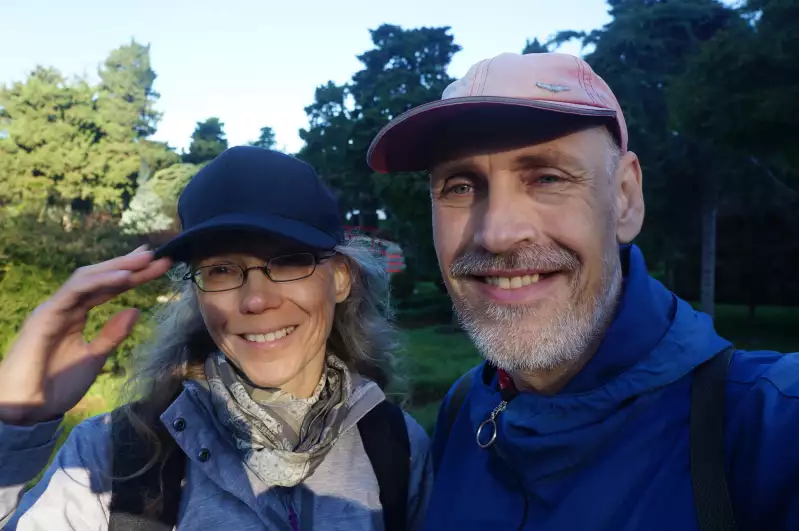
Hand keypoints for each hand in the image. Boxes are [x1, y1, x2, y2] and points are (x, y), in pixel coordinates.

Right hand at [0, 246, 170, 424]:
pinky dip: (100, 282)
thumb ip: (113, 334)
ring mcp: (54, 309)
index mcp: (76, 315)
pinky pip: (75, 292)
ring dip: (116, 267)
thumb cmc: (57, 385)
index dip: (132, 276)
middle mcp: (65, 307)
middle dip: (127, 265)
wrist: (28, 410)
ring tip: (143, 260)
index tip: (158, 266)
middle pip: (99, 278)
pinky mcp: (45, 315)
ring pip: (87, 278)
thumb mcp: (95, 357)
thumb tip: (136, 310)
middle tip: (156, 254)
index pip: (107, 289)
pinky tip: (123, 277)